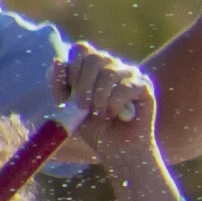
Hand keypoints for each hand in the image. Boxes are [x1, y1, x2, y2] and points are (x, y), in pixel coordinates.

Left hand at [56, 42, 176, 200]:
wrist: (118, 150)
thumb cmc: (95, 129)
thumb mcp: (69, 108)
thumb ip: (60, 86)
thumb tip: (57, 61)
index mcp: (94, 67)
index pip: (82, 49)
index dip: (74, 68)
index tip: (72, 93)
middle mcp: (113, 65)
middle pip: (95, 58)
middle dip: (84, 85)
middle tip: (83, 108)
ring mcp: (130, 74)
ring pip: (109, 73)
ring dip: (99, 98)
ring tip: (100, 115)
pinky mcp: (144, 86)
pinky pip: (126, 87)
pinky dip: (114, 104)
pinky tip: (114, 115)